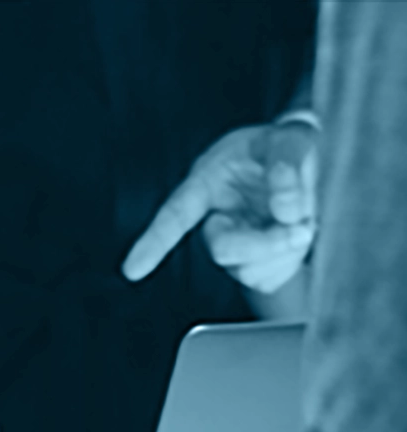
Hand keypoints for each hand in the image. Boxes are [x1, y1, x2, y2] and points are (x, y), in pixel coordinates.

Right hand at [123, 119, 317, 293]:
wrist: (313, 171)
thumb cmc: (289, 150)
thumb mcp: (292, 137)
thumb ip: (289, 160)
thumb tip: (283, 206)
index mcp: (208, 182)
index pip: (176, 213)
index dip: (154, 241)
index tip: (133, 269)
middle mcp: (214, 218)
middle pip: (223, 248)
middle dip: (266, 241)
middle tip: (303, 225)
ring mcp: (233, 246)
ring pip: (248, 269)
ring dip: (286, 247)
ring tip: (305, 220)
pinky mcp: (252, 269)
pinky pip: (268, 279)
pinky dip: (292, 260)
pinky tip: (296, 237)